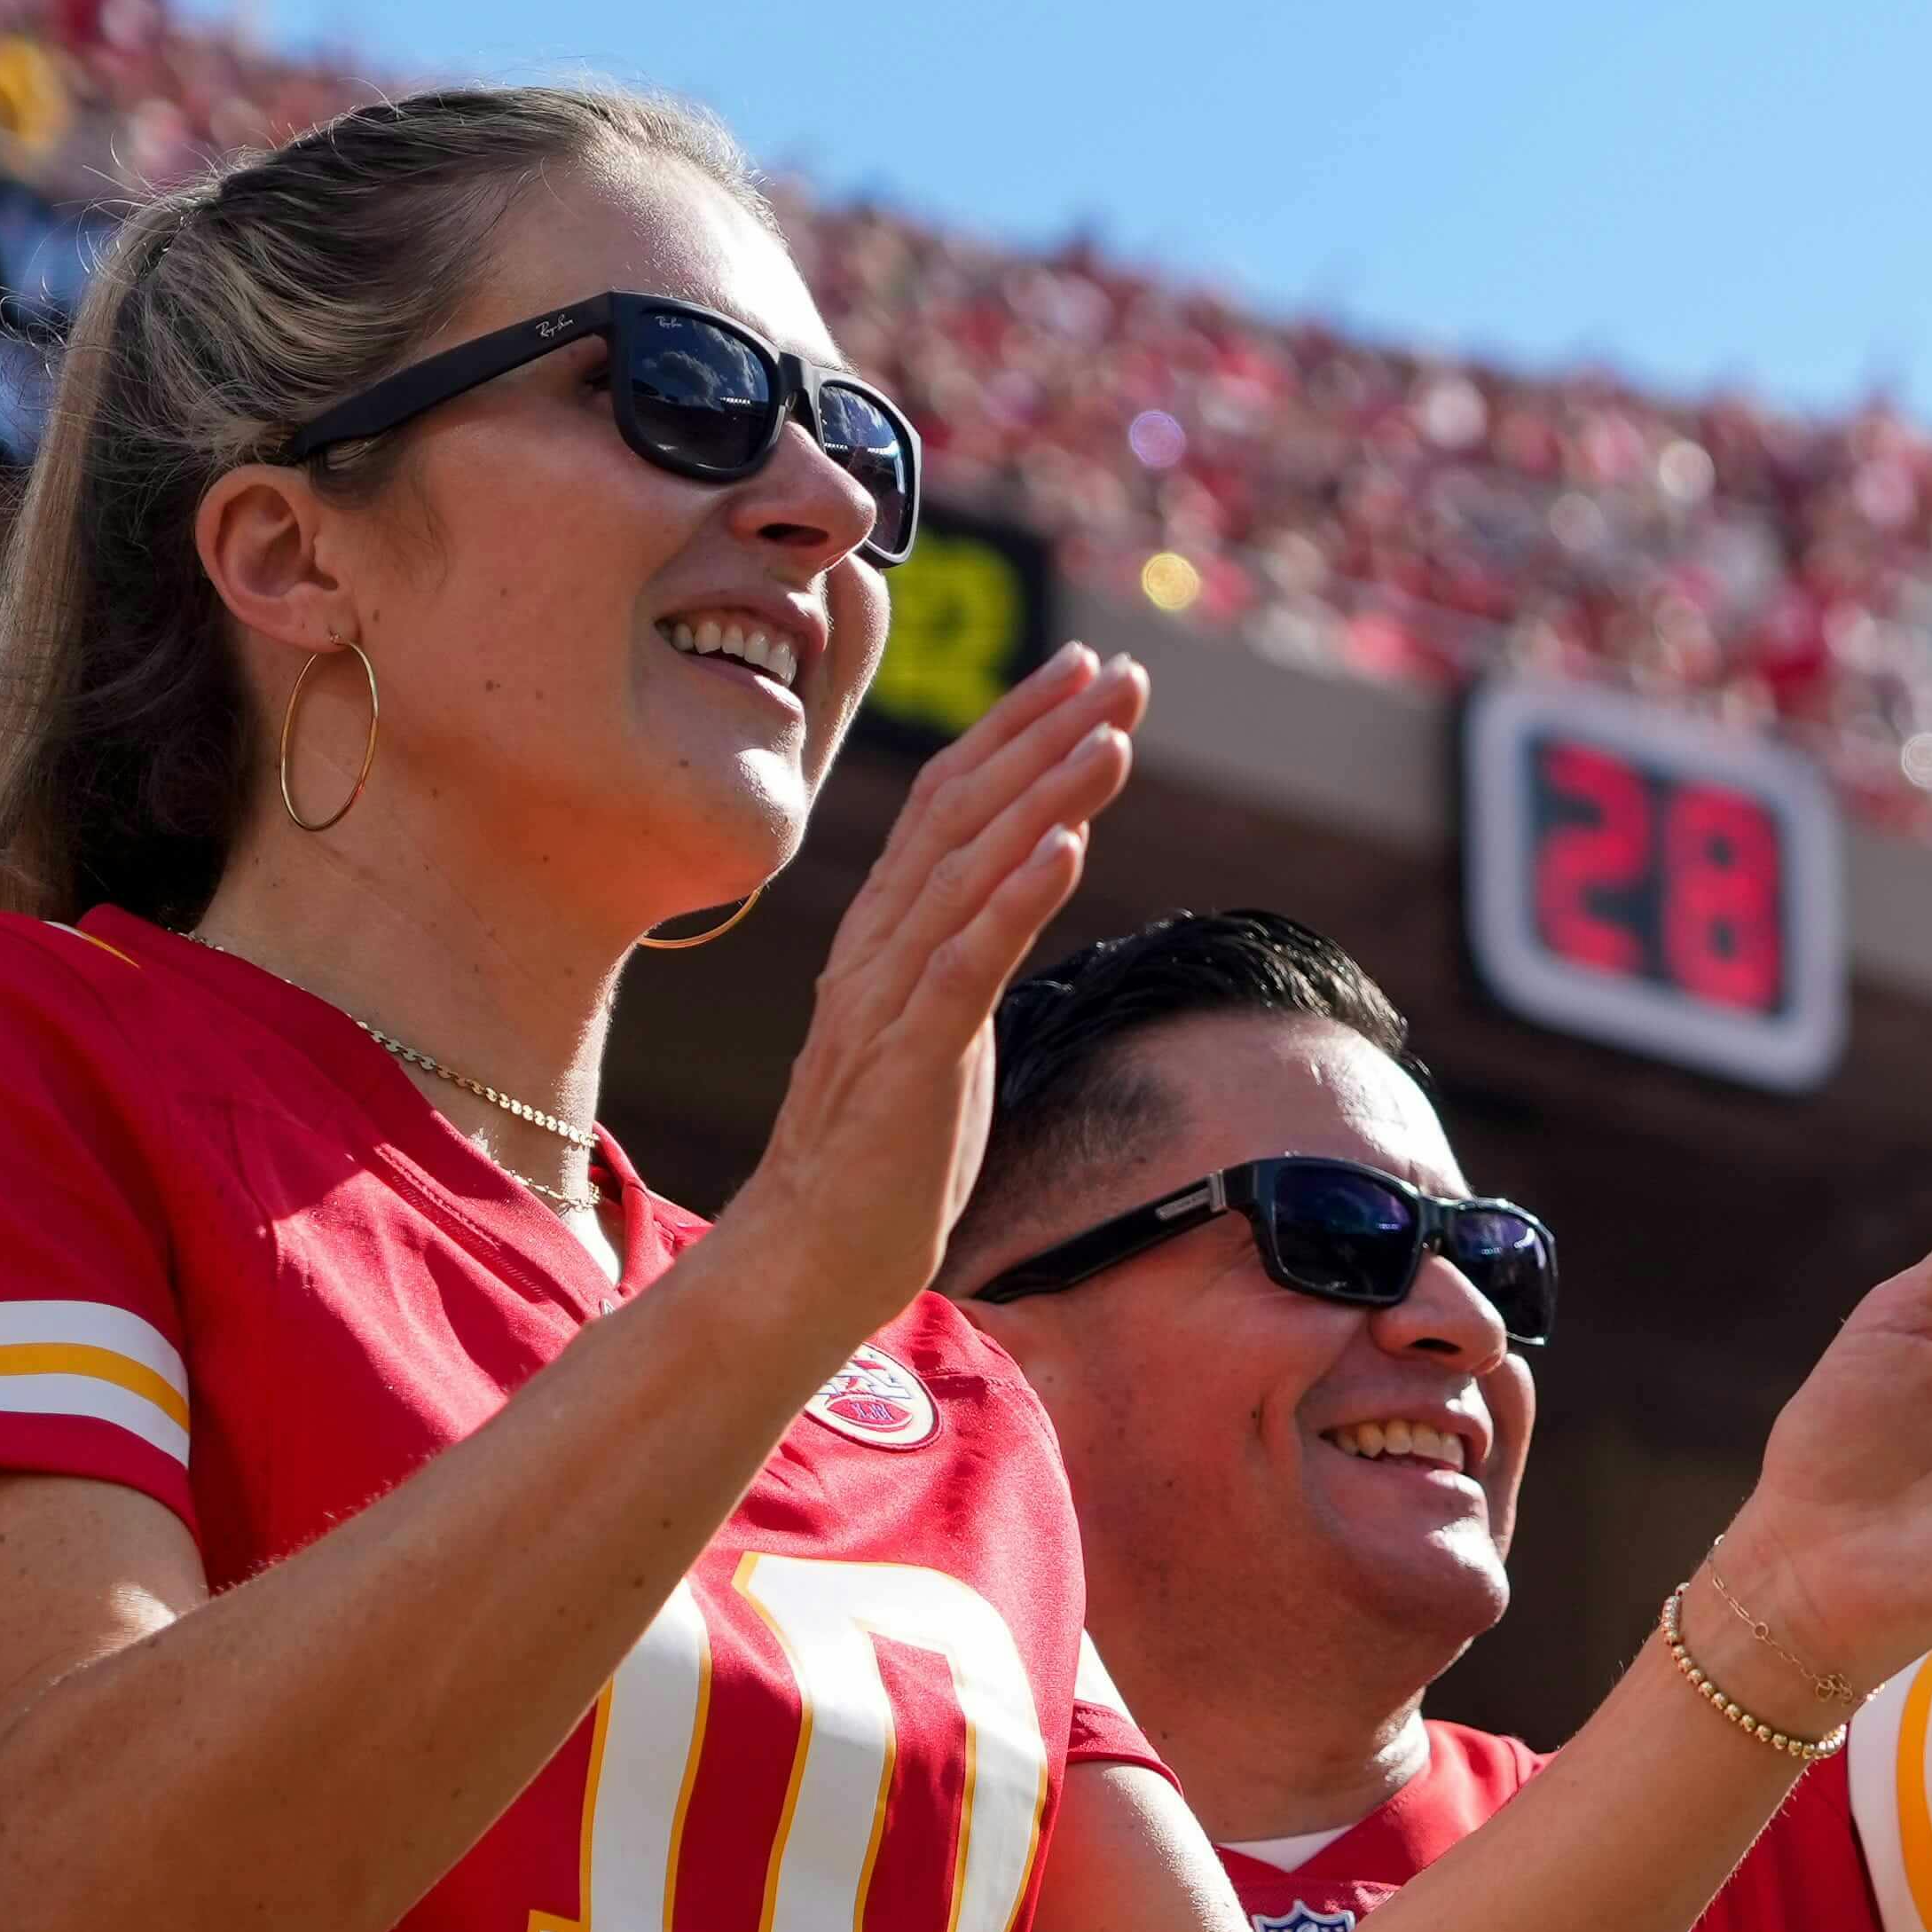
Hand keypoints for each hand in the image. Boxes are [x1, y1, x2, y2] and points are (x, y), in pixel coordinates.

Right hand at [725, 643, 1151, 1344]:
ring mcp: (888, 1001)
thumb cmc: (882, 1156)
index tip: (1085, 673)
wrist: (808, 1259)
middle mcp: (879, 949)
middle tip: (1122, 672)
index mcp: (886, 937)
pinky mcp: (908, 1063)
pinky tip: (1067, 847)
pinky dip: (1017, 899)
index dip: (1017, 732)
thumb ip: (967, 962)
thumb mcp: (937, 1035)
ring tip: (1115, 735)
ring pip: (971, 873)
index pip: (951, 805)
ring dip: (1048, 796)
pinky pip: (966, 965)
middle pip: (965, 814)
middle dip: (1046, 736)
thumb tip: (1020, 901)